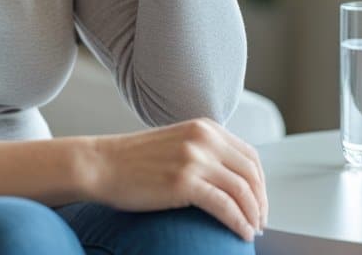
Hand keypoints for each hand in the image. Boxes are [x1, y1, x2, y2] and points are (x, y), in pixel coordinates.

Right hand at [84, 117, 268, 241]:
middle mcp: (203, 138)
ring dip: (253, 215)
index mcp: (204, 127)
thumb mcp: (176, 143)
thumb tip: (230, 178)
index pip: (249, 155)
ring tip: (253, 231)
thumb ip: (202, 151)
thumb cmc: (133, 161)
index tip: (259, 201)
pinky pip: (225, 206)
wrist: (100, 164)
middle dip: (261, 201)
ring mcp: (194, 159)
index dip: (260, 182)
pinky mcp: (184, 182)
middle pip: (251, 173)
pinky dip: (239, 222)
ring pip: (243, 190)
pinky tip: (241, 233)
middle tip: (260, 221)